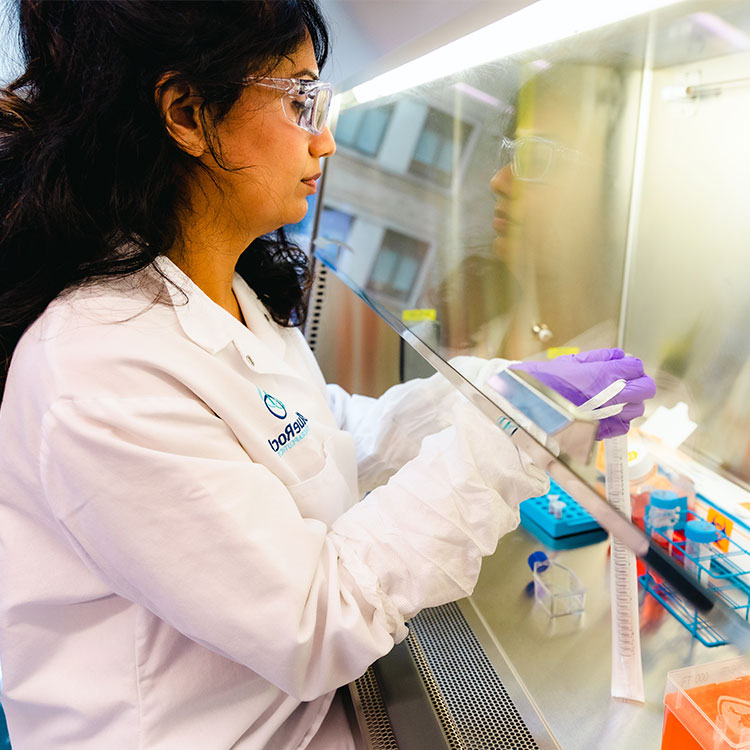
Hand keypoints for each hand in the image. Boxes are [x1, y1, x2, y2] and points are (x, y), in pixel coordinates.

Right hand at [508, 348, 654, 438]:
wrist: (533, 404)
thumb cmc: (548, 382)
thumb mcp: (573, 360)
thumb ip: (601, 357)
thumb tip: (621, 356)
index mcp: (606, 374)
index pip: (636, 367)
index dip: (632, 366)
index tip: (625, 368)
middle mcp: (613, 395)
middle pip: (646, 388)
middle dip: (639, 384)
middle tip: (628, 383)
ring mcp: (610, 415)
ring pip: (638, 408)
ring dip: (631, 403)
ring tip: (615, 400)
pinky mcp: (604, 431)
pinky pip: (624, 425)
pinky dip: (620, 420)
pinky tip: (607, 413)